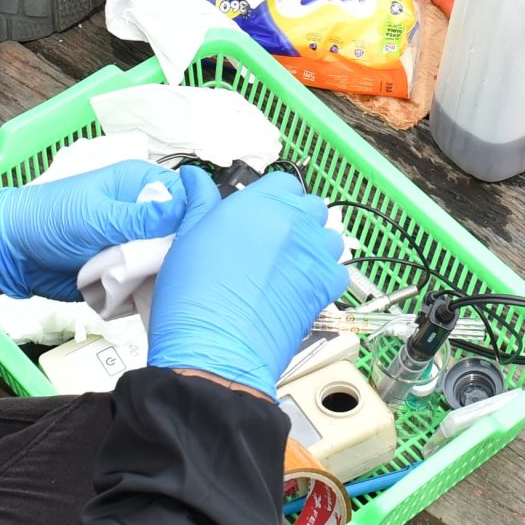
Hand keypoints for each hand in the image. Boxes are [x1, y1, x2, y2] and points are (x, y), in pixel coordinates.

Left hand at [0, 160, 192, 299]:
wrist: (12, 256)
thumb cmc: (47, 221)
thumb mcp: (96, 217)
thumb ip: (141, 218)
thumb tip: (184, 208)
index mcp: (137, 185)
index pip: (184, 197)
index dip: (194, 218)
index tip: (197, 243)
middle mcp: (141, 214)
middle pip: (180, 233)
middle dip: (178, 252)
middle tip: (175, 271)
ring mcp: (132, 244)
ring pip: (166, 261)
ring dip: (161, 275)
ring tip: (158, 286)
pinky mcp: (123, 270)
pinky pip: (146, 282)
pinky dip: (145, 291)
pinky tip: (146, 298)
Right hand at [147, 170, 348, 395]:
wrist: (215, 349)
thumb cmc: (194, 295)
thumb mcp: (188, 236)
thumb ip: (200, 201)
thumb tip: (194, 175)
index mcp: (260, 203)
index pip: (283, 183)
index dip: (273, 198)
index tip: (260, 215)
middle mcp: (293, 222)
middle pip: (311, 207)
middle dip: (297, 219)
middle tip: (272, 242)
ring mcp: (314, 254)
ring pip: (329, 238)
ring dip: (314, 246)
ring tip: (288, 267)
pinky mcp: (326, 286)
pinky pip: (336, 271)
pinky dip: (323, 277)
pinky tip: (299, 289)